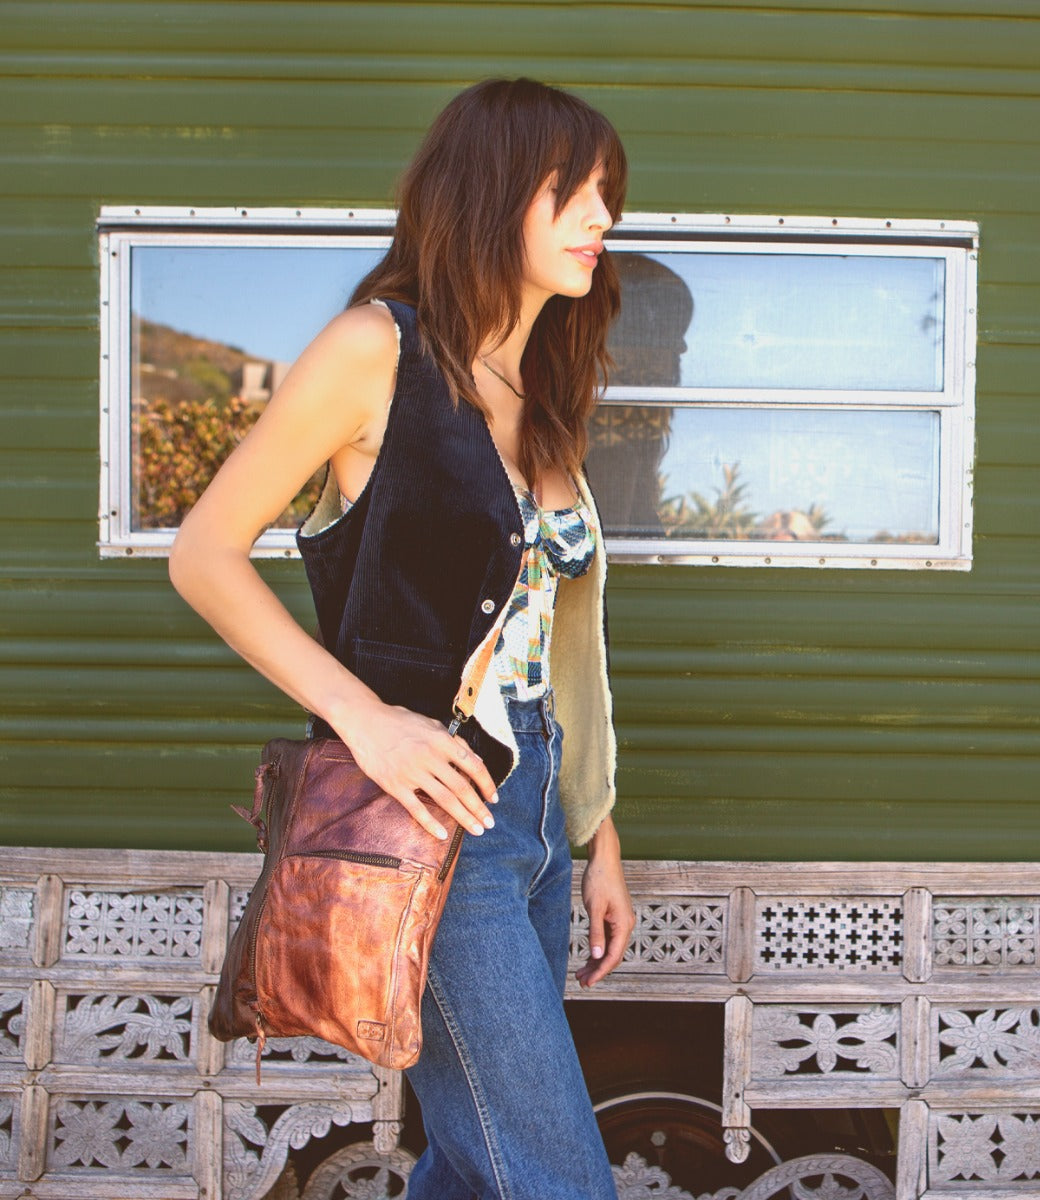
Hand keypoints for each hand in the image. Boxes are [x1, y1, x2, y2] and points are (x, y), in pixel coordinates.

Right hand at [336, 697, 498, 840]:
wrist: (365, 721)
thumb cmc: (400, 721)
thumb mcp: (431, 724)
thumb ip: (454, 742)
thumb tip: (476, 760)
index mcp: (442, 741)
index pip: (473, 765)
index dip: (487, 784)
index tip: (493, 798)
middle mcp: (430, 757)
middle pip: (462, 787)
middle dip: (479, 808)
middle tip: (489, 823)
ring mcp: (412, 772)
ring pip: (444, 800)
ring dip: (464, 817)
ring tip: (476, 830)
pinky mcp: (395, 785)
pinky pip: (416, 808)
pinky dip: (431, 823)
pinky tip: (443, 835)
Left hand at [575, 819, 634, 988]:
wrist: (604, 858)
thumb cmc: (599, 880)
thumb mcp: (594, 908)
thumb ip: (596, 932)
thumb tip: (598, 956)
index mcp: (624, 924)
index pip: (613, 956)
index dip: (601, 971)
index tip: (588, 983)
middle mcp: (626, 925)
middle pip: (613, 955)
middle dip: (598, 969)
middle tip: (581, 981)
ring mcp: (620, 921)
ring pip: (609, 948)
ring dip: (597, 961)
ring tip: (581, 973)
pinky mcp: (614, 916)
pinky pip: (607, 938)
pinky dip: (598, 948)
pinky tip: (588, 957)